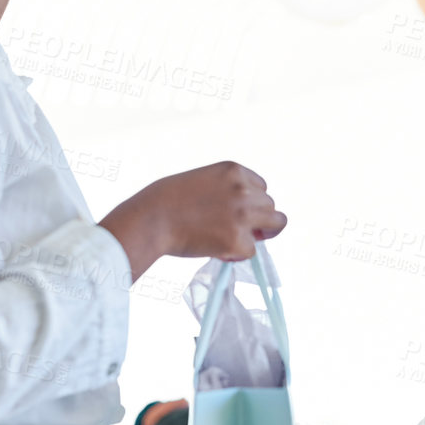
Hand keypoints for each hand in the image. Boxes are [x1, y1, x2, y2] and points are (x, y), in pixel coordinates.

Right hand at [101, 161, 286, 278]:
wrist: (150, 219)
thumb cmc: (165, 201)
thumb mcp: (202, 180)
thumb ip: (226, 191)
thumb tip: (246, 216)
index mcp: (234, 170)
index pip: (262, 187)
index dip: (251, 203)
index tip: (237, 213)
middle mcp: (244, 190)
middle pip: (271, 206)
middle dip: (258, 219)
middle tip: (236, 230)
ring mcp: (243, 215)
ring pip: (275, 225)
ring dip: (256, 235)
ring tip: (231, 240)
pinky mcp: (238, 240)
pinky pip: (251, 250)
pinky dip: (236, 254)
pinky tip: (216, 249)